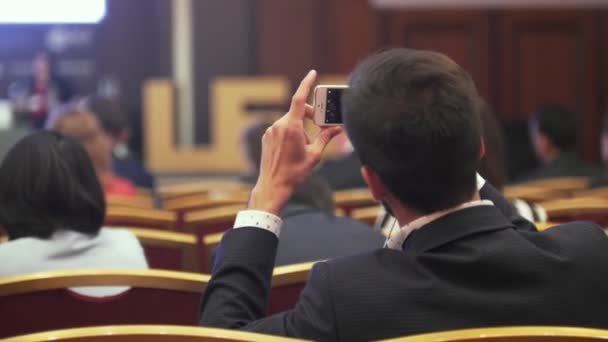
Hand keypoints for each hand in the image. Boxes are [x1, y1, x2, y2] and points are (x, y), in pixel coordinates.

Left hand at [248, 70, 342, 214]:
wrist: (273, 186)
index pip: (299, 99)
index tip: (312, 73)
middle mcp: (278, 125)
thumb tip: (337, 129)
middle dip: (311, 117)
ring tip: (304, 148)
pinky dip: (291, 134)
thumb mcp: (315, 155)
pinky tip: (293, 150)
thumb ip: (325, 138)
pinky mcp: (267, 137)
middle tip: (321, 128)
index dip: (306, 84)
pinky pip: (282, 130)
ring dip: (301, 129)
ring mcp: (270, 131)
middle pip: (298, 112)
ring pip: (290, 122)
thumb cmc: (294, 172)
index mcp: (291, 127)